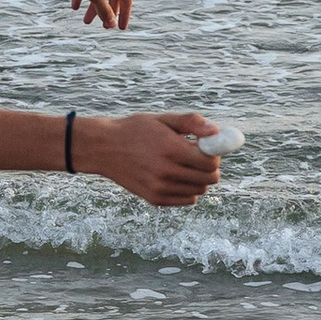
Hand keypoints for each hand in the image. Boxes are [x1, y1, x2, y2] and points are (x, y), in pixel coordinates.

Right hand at [84, 111, 220, 204]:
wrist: (104, 148)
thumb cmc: (135, 130)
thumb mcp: (163, 119)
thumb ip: (192, 122)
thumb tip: (216, 131)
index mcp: (171, 150)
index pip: (211, 162)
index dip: (214, 153)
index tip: (206, 147)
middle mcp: (166, 172)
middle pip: (209, 179)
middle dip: (210, 166)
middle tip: (198, 156)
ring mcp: (160, 189)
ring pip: (200, 190)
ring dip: (199, 178)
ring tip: (184, 165)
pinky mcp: (155, 199)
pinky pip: (188, 200)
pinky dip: (188, 189)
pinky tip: (177, 176)